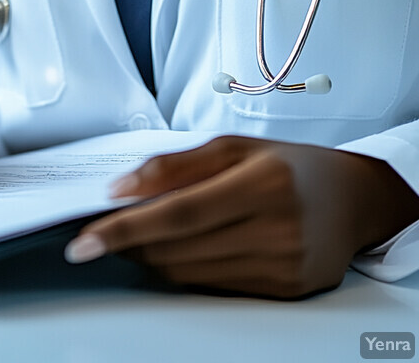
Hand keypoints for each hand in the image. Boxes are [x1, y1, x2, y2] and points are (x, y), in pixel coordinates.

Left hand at [64, 135, 418, 298]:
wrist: (353, 199)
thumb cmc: (288, 164)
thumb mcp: (232, 146)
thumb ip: (173, 165)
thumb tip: (121, 189)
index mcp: (262, 183)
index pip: (178, 213)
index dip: (125, 228)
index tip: (85, 239)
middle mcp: (276, 230)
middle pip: (178, 248)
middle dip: (130, 241)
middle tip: (104, 228)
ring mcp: (282, 267)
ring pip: (189, 273)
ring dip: (151, 256)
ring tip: (139, 234)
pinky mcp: (283, 291)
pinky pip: (212, 286)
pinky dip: (182, 268)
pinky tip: (177, 248)